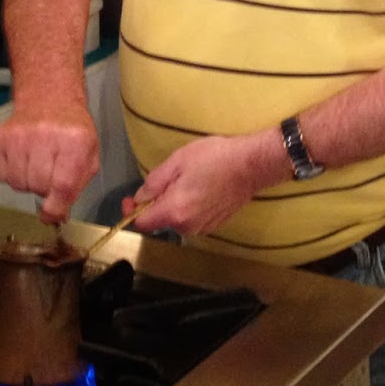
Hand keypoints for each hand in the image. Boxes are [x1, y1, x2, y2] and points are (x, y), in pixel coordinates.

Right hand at [0, 100, 99, 223]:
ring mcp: (20, 136)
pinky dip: (12, 175)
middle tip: (50, 174)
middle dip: (44, 189)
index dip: (56, 208)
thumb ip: (77, 186)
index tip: (52, 215)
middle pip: (38, 186)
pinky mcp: (1, 137)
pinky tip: (23, 159)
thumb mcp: (88, 154)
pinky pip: (1, 175)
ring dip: (27, 182)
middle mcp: (46, 136)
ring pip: (17, 184)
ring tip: (37, 164)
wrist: (50, 97)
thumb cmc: (72, 130)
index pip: (62, 185)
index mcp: (75, 141)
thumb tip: (58, 215)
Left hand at [125, 133, 271, 236]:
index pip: (142, 223)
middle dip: (158, 203)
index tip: (132, 199)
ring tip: (188, 180)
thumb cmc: (216, 158)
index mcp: (175, 211)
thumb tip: (140, 198)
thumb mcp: (178, 161)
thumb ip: (154, 182)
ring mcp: (203, 227)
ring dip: (175, 204)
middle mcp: (187, 226)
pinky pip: (192, 219)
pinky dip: (190, 207)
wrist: (251, 165)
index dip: (133, 212)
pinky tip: (201, 188)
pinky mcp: (214, 225)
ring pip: (177, 219)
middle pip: (160, 221)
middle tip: (170, 178)